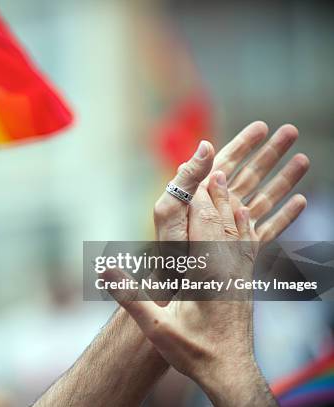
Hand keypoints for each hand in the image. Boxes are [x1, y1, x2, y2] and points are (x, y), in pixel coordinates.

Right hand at [104, 171, 276, 405]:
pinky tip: (244, 215)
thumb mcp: (157, 328)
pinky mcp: (246, 281)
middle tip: (211, 164)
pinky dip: (244, 223)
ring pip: (236, 227)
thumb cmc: (194, 351)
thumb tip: (105, 270)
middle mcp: (227, 266)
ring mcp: (240, 273)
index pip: (200, 223)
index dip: (197, 195)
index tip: (196, 169)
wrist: (230, 372)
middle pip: (220, 218)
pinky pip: (248, 243)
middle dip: (214, 191)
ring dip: (229, 201)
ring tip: (225, 179)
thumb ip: (131, 296)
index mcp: (206, 272)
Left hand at [154, 122, 307, 244]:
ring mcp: (233, 226)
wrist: (172, 287)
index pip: (225, 161)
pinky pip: (269, 228)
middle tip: (291, 131)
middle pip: (251, 174)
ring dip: (285, 178)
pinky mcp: (244, 247)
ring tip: (304, 160)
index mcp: (201, 194)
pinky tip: (301, 201)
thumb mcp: (170, 207)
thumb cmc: (165, 248)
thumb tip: (207, 145)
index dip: (243, 143)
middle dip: (270, 153)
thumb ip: (188, 178)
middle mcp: (220, 207)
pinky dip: (286, 215)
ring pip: (265, 197)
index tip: (262, 126)